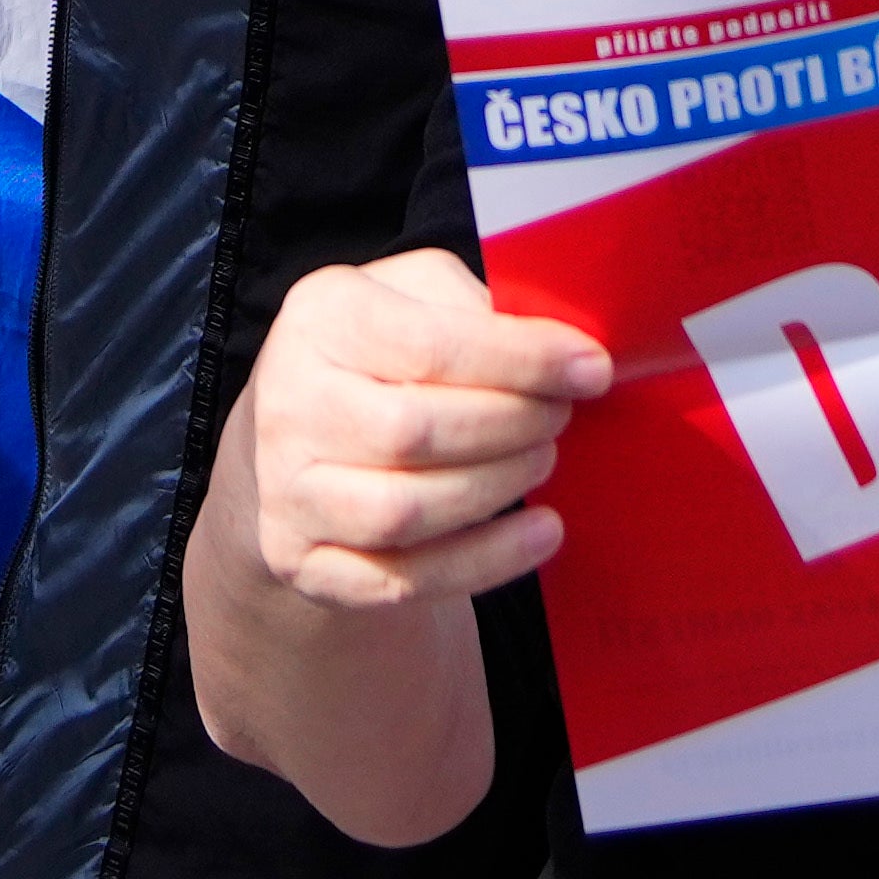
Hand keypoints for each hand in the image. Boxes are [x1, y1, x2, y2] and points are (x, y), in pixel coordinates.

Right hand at [237, 250, 606, 612]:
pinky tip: (542, 531)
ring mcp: (287, 492)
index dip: (522, 360)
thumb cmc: (379, 357)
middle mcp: (289, 403)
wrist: (294, 443)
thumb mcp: (416, 298)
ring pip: (406, 511)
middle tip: (561, 416)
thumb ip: (480, 308)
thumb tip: (567, 345)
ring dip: (499, 488)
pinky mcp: (301, 562)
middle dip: (512, 425)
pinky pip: (403, 580)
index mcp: (321, 317)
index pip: (430, 344)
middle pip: (415, 431)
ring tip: (543, 460)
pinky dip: (487, 561)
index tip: (591, 368)